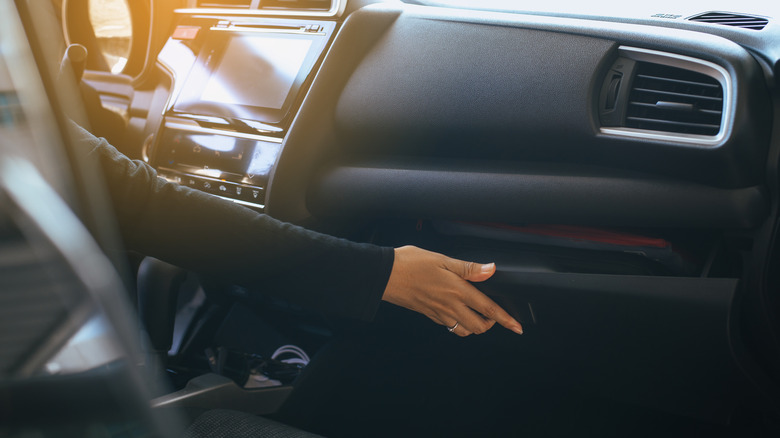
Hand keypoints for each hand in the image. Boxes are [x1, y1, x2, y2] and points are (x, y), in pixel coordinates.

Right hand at [381, 246, 523, 336]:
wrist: (385, 275)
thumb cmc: (410, 263)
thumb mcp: (442, 259)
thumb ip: (469, 268)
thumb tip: (491, 269)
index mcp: (457, 291)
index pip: (489, 309)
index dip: (506, 320)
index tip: (517, 327)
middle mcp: (450, 306)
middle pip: (479, 327)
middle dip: (491, 324)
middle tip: (495, 314)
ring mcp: (439, 314)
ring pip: (465, 330)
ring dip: (475, 326)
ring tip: (478, 314)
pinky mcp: (429, 315)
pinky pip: (450, 326)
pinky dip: (460, 324)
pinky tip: (457, 311)